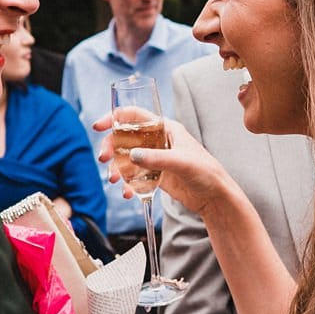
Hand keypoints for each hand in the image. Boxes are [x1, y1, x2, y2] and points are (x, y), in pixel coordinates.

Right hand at [93, 113, 234, 216]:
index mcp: (165, 128)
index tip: (99, 126)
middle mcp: (157, 141)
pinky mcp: (154, 176)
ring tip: (114, 181)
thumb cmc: (206, 173)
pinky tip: (128, 193)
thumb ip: (157, 158)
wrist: (215, 197)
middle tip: (104, 159)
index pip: (135, 115)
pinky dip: (127, 184)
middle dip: (111, 147)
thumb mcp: (182, 162)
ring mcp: (154, 159)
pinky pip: (133, 177)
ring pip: (126, 159)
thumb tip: (131, 156)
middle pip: (125, 138)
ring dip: (116, 168)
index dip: (115, 117)